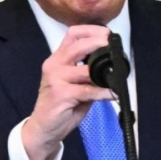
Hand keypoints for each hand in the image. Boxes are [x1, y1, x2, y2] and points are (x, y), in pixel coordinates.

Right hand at [22, 25, 113, 159]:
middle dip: (99, 43)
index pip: (72, 34)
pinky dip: (103, 92)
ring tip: (117, 76)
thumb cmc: (61, 107)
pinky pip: (88, 90)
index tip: (107, 35)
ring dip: (105, 72)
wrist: (43, 129)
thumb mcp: (75, 85)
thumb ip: (89, 74)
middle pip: (78, 45)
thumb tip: (112, 66)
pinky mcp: (61, 94)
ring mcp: (56, 79)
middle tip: (114, 49)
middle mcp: (54, 65)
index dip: (91, 31)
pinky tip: (112, 93)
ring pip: (86, 69)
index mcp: (57, 59)